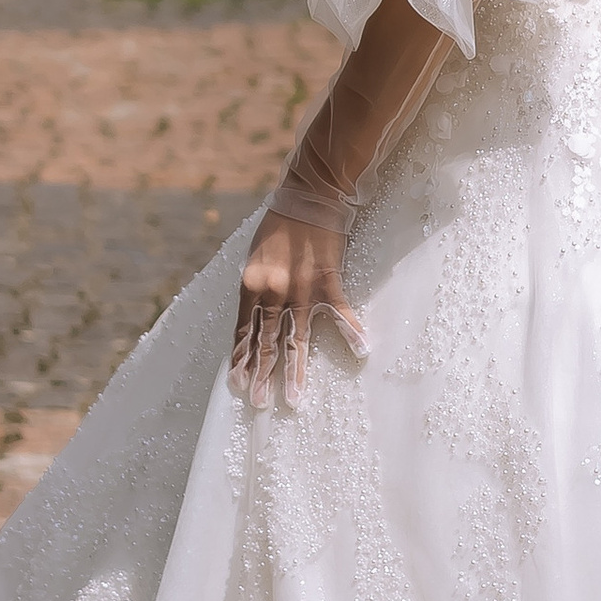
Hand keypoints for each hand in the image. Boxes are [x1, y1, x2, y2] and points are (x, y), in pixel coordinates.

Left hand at [231, 206, 366, 412]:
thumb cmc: (280, 225)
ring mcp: (300, 290)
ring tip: (294, 399)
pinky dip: (351, 332)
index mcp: (250, 285)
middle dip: (262, 376)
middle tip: (259, 404)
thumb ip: (256, 288)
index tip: (239, 384)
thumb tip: (256, 316)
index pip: (243, 331)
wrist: (308, 196)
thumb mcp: (256, 257)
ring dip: (295, 372)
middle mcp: (272, 292)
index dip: (242, 359)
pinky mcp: (327, 282)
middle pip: (266, 342)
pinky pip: (340, 313)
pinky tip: (362, 351)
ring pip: (296, 339)